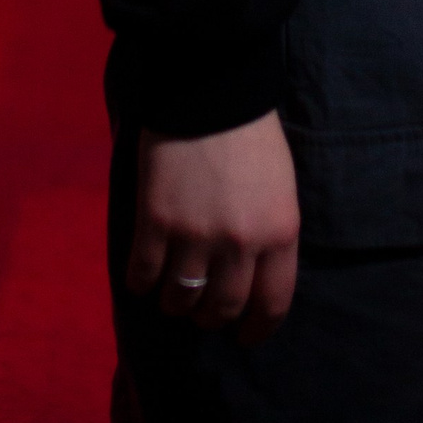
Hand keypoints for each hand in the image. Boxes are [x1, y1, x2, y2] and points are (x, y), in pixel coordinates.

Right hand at [125, 108, 301, 342]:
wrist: (211, 86)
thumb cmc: (252, 134)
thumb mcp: (281, 187)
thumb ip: (271, 235)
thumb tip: (254, 281)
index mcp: (280, 232)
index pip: (271, 306)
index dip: (255, 330)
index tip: (244, 336)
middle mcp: (241, 243)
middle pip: (222, 310)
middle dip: (211, 317)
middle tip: (203, 309)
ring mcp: (196, 234)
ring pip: (181, 301)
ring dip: (175, 302)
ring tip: (173, 290)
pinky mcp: (156, 221)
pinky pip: (143, 276)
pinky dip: (141, 281)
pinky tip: (144, 271)